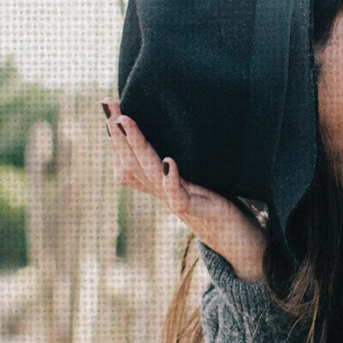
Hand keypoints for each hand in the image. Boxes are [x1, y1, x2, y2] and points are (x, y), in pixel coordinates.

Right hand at [99, 103, 267, 284]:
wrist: (235, 240)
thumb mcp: (191, 177)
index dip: (115, 134)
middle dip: (117, 132)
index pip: (126, 157)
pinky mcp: (195, 210)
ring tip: (125, 120)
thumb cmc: (214, 204)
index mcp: (156, 182)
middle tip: (107, 102)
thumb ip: (175, 159)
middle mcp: (159, 191)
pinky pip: (178, 196)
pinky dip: (171, 179)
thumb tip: (169, 123)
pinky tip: (168, 160)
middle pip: (130, 161)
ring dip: (136, 145)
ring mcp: (174, 200)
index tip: (107, 104)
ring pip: (148, 173)